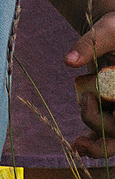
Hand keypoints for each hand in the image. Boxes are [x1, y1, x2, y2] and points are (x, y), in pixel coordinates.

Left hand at [65, 14, 114, 157]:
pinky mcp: (111, 108)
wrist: (113, 31)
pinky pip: (106, 131)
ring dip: (99, 146)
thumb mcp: (106, 31)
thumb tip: (68, 61)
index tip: (108, 121)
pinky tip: (78, 147)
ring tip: (77, 144)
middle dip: (105, 133)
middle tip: (83, 118)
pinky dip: (94, 141)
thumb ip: (89, 44)